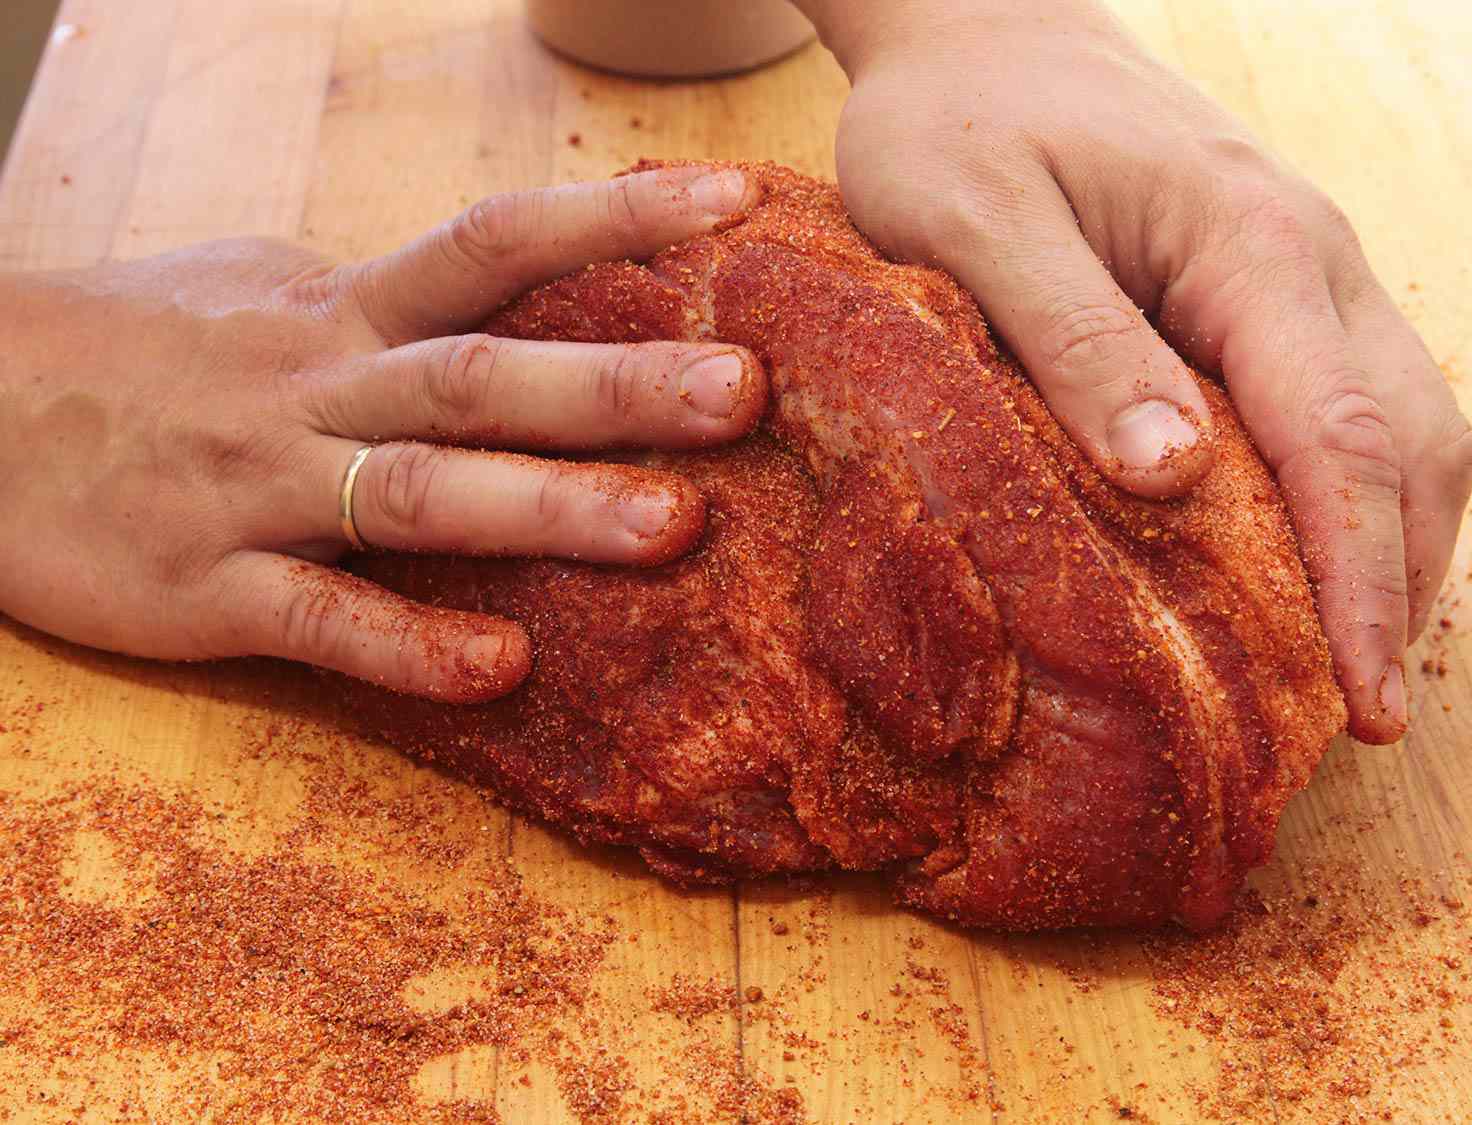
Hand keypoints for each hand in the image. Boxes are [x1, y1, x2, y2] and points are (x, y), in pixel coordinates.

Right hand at [0, 166, 763, 700]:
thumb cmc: (140, 350)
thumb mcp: (269, 293)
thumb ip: (389, 296)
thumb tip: (501, 277)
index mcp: (341, 313)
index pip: (494, 244)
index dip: (614, 218)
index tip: (733, 206)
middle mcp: (314, 388)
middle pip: (481, 375)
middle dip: (617, 385)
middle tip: (742, 391)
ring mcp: (259, 490)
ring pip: (417, 494)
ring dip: (546, 508)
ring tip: (671, 529)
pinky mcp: (203, 589)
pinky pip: (319, 620)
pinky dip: (408, 646)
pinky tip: (502, 670)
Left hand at [796, 0, 1471, 742]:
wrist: (979, 28)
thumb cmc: (958, 119)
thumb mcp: (980, 221)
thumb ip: (1075, 339)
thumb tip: (1175, 475)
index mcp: (1253, 246)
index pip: (1340, 437)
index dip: (1361, 584)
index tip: (1365, 703)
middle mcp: (1311, 263)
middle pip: (1407, 446)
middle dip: (1395, 587)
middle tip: (1353, 718)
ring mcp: (1301, 277)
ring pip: (1398, 431)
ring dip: (1383, 551)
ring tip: (1338, 671)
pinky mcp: (1264, 296)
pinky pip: (1340, 408)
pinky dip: (1342, 502)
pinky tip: (1298, 569)